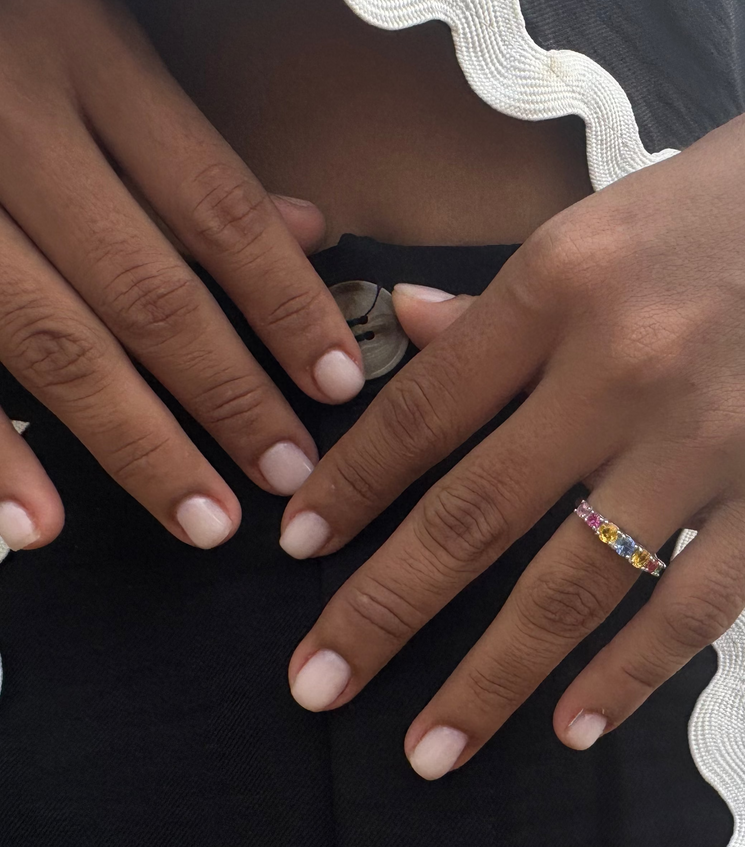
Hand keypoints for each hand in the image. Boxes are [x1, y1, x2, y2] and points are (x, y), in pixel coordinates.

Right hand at [0, 0, 364, 553]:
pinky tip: (41, 525)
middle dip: (228, 394)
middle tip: (289, 474)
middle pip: (144, 287)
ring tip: (204, 520)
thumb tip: (311, 229)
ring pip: (49, 338)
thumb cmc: (8, 28)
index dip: (285, 301)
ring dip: (135, 442)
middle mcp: (12, 126)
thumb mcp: (99, 40)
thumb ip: (190, 143)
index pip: (216, 205)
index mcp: (87, 62)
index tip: (338, 383)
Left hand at [280, 47, 744, 777]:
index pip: (425, 409)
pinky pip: (698, 604)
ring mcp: (715, 432)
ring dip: (492, 677)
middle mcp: (626, 361)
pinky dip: (631, 675)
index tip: (298, 550)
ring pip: (576, 582)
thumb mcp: (615, 215)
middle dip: (382, 612)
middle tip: (315, 688)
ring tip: (430, 750)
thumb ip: (512, 296)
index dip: (351, 489)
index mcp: (564, 279)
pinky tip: (574, 727)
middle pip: (475, 512)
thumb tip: (410, 329)